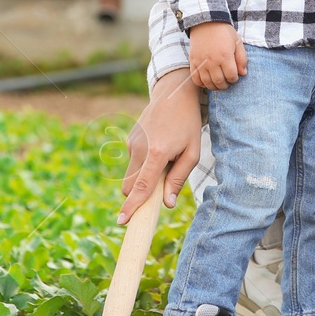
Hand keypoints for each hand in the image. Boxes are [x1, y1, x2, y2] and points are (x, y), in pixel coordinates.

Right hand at [118, 69, 201, 224]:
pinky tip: (160, 147)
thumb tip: (167, 204)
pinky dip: (144, 164)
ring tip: (166, 158)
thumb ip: (179, 179)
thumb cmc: (188, 125)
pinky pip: (134, 162)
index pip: (141, 186)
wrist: (174, 94)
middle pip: (130, 186)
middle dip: (139, 195)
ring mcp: (132, 143)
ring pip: (132, 175)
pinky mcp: (129, 139)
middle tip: (161, 187)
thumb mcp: (192, 152)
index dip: (132, 206)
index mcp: (157, 153)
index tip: (122, 221)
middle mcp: (140, 148)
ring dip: (144, 177)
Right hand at [189, 21, 245, 90]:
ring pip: (208, 83)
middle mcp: (212, 61)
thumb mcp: (237, 42)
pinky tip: (207, 82)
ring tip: (219, 83)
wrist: (206, 22)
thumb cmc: (224, 32)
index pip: (231, 76)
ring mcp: (201, 62)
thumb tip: (243, 73)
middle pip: (220, 82)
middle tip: (227, 82)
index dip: (234, 79)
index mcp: (225, 56)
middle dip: (225, 85)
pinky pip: (195, 78)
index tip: (234, 76)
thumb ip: (242, 58)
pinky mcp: (193, 62)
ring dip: (214, 87)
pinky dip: (201, 84)